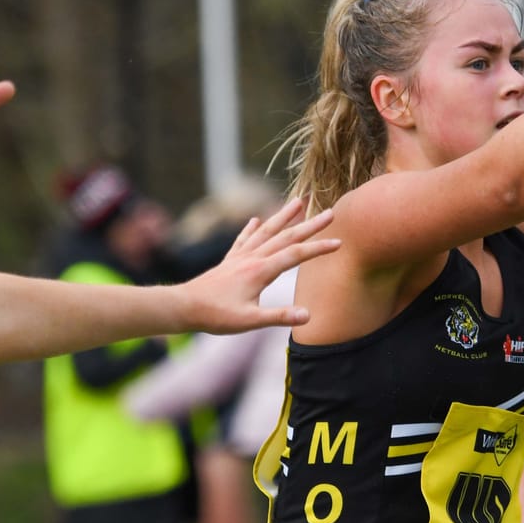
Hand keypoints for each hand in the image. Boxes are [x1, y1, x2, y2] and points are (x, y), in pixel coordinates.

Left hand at [178, 199, 340, 332]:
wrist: (183, 307)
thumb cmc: (216, 316)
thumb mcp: (250, 321)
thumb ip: (280, 316)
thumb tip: (308, 316)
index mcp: (260, 271)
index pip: (296, 255)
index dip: (319, 248)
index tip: (340, 242)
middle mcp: (252, 258)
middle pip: (286, 237)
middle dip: (310, 225)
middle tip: (330, 212)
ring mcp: (240, 257)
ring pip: (266, 232)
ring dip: (283, 217)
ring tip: (298, 201)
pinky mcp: (229, 261)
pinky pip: (243, 240)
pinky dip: (251, 229)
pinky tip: (255, 220)